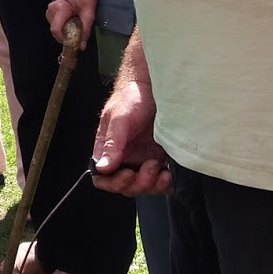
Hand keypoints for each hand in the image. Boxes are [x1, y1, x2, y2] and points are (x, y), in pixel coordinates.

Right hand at [46, 0, 97, 48]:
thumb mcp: (89, 15)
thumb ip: (85, 31)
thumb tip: (82, 45)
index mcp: (61, 8)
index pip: (56, 30)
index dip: (63, 39)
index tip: (72, 42)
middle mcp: (52, 9)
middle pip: (55, 31)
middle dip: (65, 36)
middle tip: (76, 35)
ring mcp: (50, 11)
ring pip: (54, 29)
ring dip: (64, 32)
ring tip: (73, 27)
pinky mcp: (50, 13)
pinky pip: (55, 25)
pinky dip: (62, 28)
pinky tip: (69, 24)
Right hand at [90, 80, 170, 196]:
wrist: (156, 86)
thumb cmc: (132, 97)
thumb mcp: (119, 118)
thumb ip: (112, 143)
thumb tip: (102, 167)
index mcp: (109, 150)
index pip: (103, 178)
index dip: (114, 183)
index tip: (128, 174)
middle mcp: (125, 158)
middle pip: (125, 187)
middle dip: (138, 183)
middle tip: (150, 166)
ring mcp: (142, 159)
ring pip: (144, 187)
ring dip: (152, 184)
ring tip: (162, 169)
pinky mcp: (160, 159)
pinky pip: (160, 182)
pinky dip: (165, 184)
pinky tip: (170, 174)